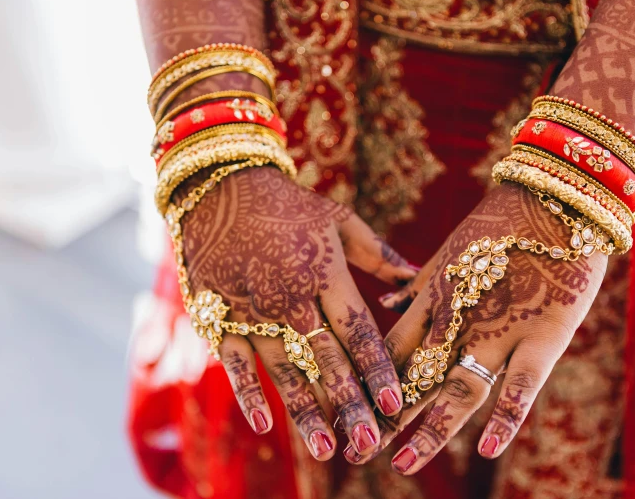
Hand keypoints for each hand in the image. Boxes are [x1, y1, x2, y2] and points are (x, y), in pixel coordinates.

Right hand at [176, 165, 417, 459]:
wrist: (220, 184)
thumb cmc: (288, 203)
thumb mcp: (339, 219)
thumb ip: (379, 253)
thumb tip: (417, 275)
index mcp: (325, 273)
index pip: (357, 331)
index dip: (376, 369)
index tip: (395, 404)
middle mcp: (290, 297)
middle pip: (326, 360)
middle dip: (349, 404)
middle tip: (369, 443)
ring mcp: (252, 309)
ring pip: (285, 370)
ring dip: (306, 412)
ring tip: (327, 449)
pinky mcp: (217, 315)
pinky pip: (234, 362)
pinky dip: (248, 394)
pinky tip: (266, 425)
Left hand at [342, 181, 606, 470]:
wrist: (556, 198)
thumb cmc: (501, 224)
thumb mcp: (449, 254)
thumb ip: (416, 285)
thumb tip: (382, 301)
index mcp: (434, 300)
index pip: (391, 352)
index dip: (365, 384)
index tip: (341, 412)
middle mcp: (459, 321)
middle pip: (414, 377)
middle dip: (384, 417)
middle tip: (354, 452)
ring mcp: (499, 331)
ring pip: (457, 389)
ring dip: (429, 429)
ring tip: (402, 465)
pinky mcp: (543, 336)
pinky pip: (520, 384)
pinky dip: (505, 417)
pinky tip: (486, 448)